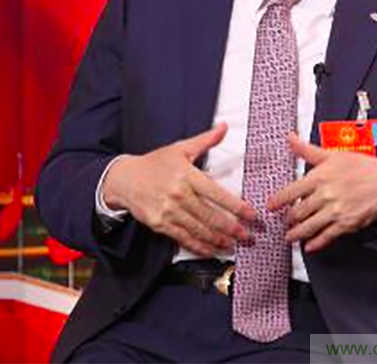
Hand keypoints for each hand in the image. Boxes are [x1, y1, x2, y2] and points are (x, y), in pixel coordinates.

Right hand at [102, 123, 255, 255]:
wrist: (124, 179)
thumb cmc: (155, 163)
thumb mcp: (180, 148)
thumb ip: (205, 140)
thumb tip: (224, 127)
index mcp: (186, 174)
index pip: (216, 193)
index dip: (236, 206)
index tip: (251, 214)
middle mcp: (178, 194)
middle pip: (210, 215)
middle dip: (232, 228)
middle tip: (249, 235)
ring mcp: (168, 211)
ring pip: (199, 229)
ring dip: (219, 239)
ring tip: (234, 244)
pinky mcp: (160, 224)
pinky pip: (183, 238)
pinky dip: (199, 246)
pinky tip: (212, 249)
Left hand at [269, 133, 376, 251]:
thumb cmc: (362, 167)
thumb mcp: (332, 154)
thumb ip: (307, 150)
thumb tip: (290, 138)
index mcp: (319, 176)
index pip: (291, 191)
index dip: (278, 201)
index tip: (270, 206)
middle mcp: (325, 195)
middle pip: (298, 212)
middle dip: (287, 219)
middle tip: (283, 221)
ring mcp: (335, 211)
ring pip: (309, 226)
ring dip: (296, 234)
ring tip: (289, 237)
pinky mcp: (346, 224)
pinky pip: (326, 237)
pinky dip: (315, 243)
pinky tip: (309, 246)